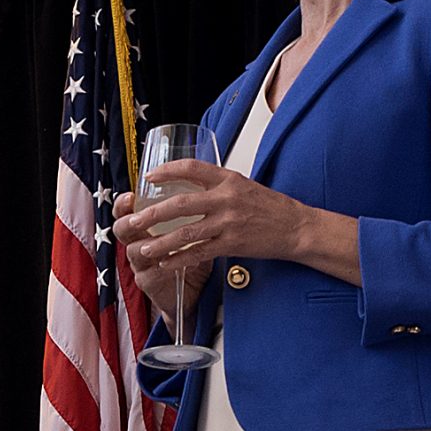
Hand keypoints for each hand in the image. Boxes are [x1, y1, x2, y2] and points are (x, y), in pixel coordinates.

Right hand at [110, 188, 213, 299]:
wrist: (196, 289)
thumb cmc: (193, 254)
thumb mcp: (193, 226)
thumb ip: (192, 207)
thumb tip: (204, 180)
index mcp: (145, 225)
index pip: (125, 210)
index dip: (123, 203)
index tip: (131, 196)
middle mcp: (138, 242)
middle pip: (121, 229)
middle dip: (128, 222)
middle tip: (140, 219)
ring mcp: (141, 264)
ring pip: (134, 251)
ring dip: (151, 244)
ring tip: (169, 240)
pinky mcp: (148, 283)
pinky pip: (151, 275)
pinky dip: (169, 267)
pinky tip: (187, 261)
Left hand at [111, 158, 360, 289]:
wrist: (296, 227)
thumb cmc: (270, 207)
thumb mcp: (244, 185)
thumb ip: (218, 185)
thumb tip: (189, 186)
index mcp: (228, 179)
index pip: (192, 167)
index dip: (167, 171)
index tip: (149, 178)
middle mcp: (226, 198)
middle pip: (180, 204)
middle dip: (152, 214)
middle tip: (134, 221)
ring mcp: (229, 222)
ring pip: (186, 233)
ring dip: (161, 242)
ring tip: (143, 248)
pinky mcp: (232, 244)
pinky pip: (199, 252)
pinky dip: (180, 259)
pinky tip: (165, 263)